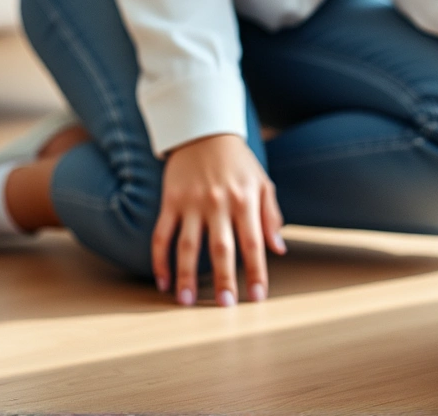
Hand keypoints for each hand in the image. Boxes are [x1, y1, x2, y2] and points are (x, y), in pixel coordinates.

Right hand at [152, 133, 284, 305]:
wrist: (204, 130)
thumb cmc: (238, 161)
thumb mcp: (262, 183)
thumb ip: (271, 216)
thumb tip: (278, 249)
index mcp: (245, 200)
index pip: (253, 244)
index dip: (256, 272)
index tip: (258, 298)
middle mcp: (218, 203)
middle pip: (220, 249)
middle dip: (224, 279)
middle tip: (224, 307)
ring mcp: (191, 203)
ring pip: (187, 245)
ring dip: (186, 276)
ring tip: (186, 301)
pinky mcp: (170, 201)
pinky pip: (161, 234)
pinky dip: (159, 259)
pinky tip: (162, 281)